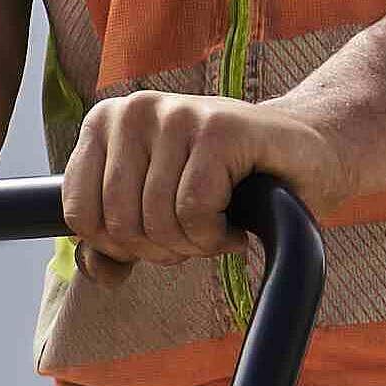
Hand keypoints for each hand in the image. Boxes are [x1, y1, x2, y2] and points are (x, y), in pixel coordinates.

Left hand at [55, 85, 346, 267]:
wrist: (305, 158)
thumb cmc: (227, 185)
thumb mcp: (158, 213)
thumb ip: (117, 244)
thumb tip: (99, 274)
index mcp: (104, 123)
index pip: (80, 214)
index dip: (119, 247)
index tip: (156, 237)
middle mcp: (134, 110)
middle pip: (118, 223)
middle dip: (160, 249)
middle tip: (195, 235)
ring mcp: (177, 113)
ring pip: (156, 220)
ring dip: (192, 245)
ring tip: (216, 229)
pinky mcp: (219, 128)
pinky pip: (194, 212)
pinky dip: (215, 236)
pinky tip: (233, 227)